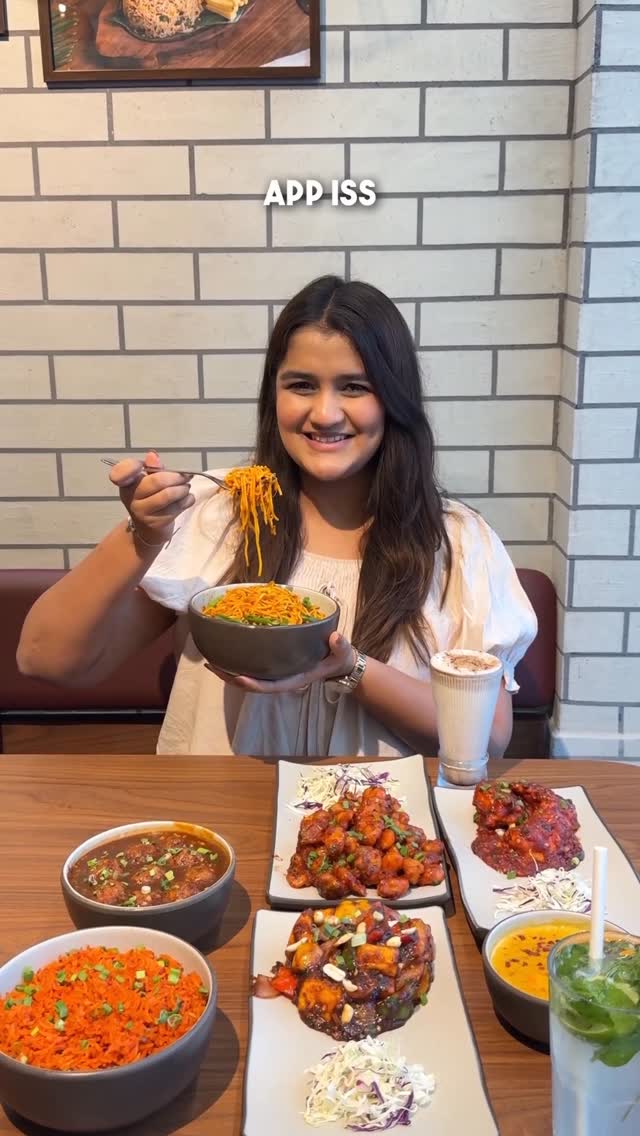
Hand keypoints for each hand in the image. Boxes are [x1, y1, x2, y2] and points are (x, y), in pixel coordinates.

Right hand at [108, 450, 194, 544]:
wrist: (148, 529)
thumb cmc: (151, 499)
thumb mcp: (150, 481)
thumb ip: (153, 469)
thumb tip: (152, 455)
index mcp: (126, 483)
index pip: (120, 472)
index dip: (131, 467)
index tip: (142, 466)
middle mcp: (130, 498)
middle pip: (156, 482)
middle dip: (176, 477)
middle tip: (185, 476)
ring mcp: (142, 512)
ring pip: (168, 495)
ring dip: (183, 490)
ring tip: (186, 488)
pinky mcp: (155, 523)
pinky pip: (175, 508)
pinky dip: (186, 501)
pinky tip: (187, 499)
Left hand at [204, 631, 355, 692]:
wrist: (337, 661)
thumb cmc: (338, 657)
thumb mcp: (342, 652)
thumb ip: (340, 646)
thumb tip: (335, 637)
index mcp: (294, 678)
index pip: (269, 686)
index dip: (252, 684)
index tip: (237, 677)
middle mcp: (281, 678)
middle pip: (250, 684)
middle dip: (230, 677)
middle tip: (211, 664)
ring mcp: (276, 672)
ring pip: (247, 676)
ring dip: (228, 671)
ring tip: (210, 659)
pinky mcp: (274, 665)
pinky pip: (252, 666)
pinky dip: (237, 660)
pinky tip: (225, 650)